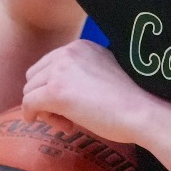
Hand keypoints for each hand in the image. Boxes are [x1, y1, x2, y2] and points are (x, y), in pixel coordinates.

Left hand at [22, 40, 153, 146]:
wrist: (142, 111)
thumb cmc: (131, 99)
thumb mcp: (104, 73)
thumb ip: (82, 74)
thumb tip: (61, 91)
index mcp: (81, 46)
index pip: (49, 65)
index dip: (53, 86)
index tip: (72, 104)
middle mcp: (67, 53)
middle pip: (34, 77)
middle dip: (44, 97)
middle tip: (67, 116)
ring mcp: (60, 72)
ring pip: (29, 91)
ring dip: (44, 109)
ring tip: (68, 122)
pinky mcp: (55, 92)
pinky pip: (29, 104)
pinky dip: (32, 116)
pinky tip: (54, 125)